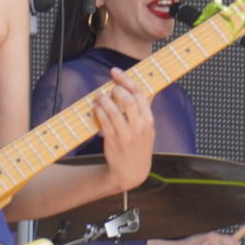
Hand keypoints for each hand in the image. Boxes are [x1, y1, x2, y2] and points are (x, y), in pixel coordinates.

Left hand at [93, 67, 154, 192]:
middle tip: (109, 87)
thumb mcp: (148, 130)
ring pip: (114, 110)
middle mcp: (139, 127)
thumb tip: (149, 90)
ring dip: (104, 99)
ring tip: (99, 96)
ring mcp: (126, 134)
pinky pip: (104, 122)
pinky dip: (99, 111)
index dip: (126, 80)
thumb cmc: (139, 147)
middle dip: (115, 88)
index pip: (140, 94)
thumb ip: (145, 110)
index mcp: (149, 121)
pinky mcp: (114, 141)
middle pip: (128, 99)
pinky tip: (95, 107)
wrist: (132, 172)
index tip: (115, 72)